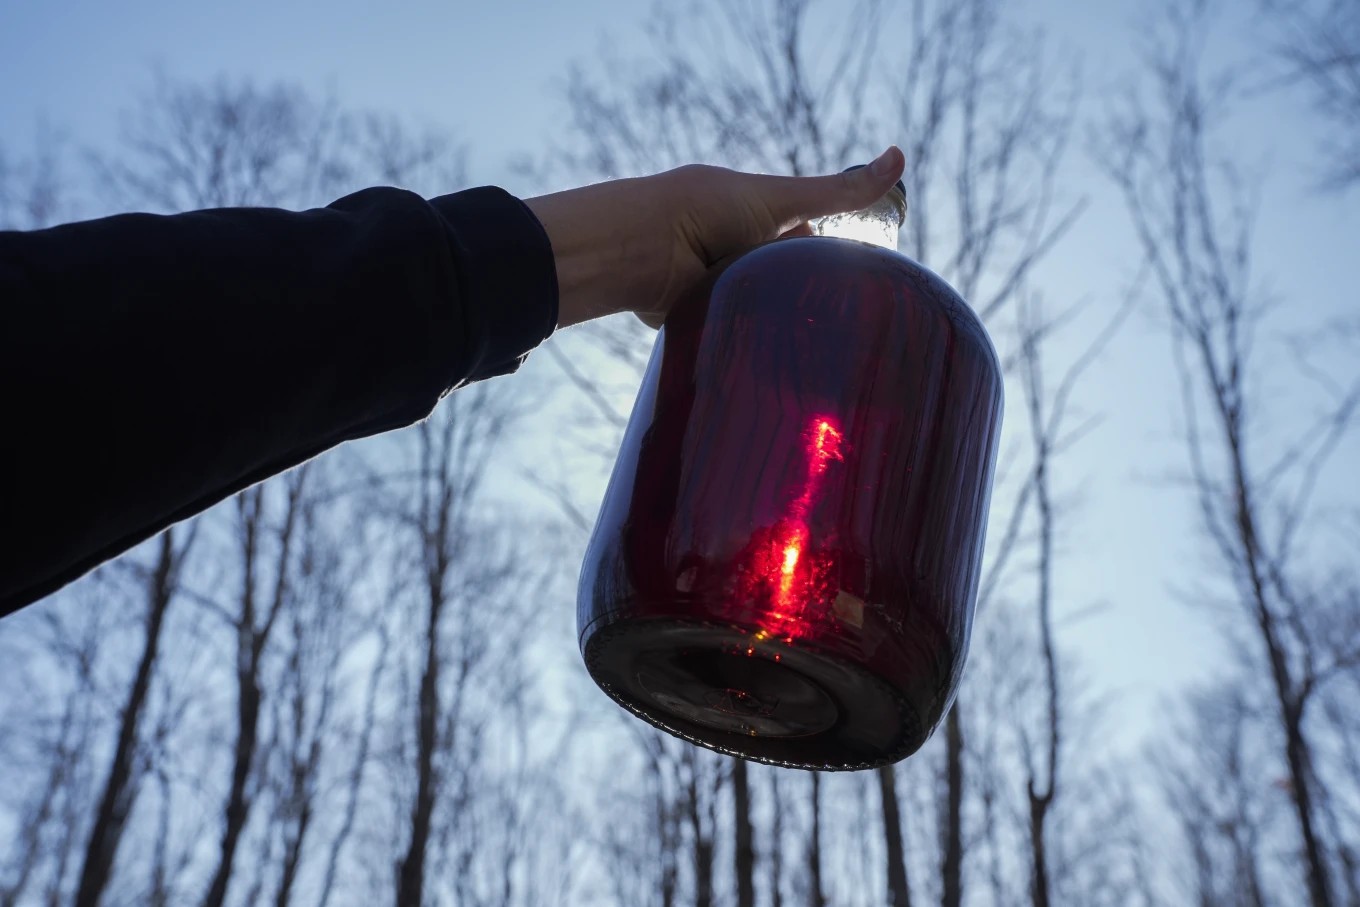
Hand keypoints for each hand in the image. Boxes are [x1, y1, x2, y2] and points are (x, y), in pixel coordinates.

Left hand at [525, 146, 905, 329]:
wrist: (644, 248)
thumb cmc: (708, 210)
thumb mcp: (782, 199)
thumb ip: (840, 191)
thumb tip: (901, 155)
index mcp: (755, 221)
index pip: (807, 244)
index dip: (827, 263)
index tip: (856, 285)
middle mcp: (735, 253)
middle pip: (786, 282)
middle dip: (800, 296)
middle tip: (826, 317)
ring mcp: (715, 287)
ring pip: (760, 312)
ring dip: (769, 319)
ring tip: (790, 335)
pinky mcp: (695, 318)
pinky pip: (728, 334)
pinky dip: (740, 339)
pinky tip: (759, 354)